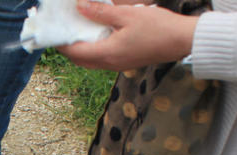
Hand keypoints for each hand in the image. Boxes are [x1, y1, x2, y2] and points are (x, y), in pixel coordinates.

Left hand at [57, 0, 197, 70]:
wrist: (182, 41)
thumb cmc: (157, 27)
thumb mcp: (126, 14)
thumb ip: (101, 12)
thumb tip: (80, 7)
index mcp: (108, 54)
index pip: (75, 52)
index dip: (61, 43)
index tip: (53, 31)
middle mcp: (110, 64)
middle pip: (80, 60)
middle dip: (68, 47)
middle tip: (63, 30)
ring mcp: (118, 65)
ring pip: (91, 61)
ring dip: (81, 48)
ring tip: (76, 30)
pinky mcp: (126, 62)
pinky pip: (102, 58)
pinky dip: (94, 48)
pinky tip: (96, 33)